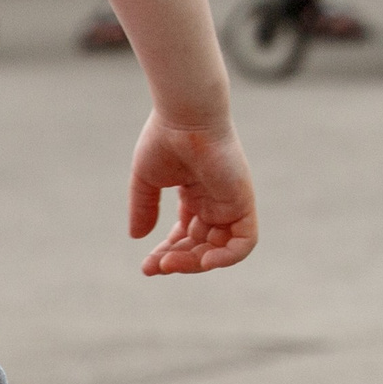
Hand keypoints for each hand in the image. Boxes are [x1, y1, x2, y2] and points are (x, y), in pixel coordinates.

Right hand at [127, 116, 258, 275]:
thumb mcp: (146, 180)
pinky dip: (227, 257)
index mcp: (195, 194)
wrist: (184, 116)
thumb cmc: (165, 138)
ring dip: (195, 262)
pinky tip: (203, 261)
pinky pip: (245, 241)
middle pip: (201, 245)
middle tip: (155, 267)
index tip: (147, 265)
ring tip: (170, 263)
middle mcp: (215, 200)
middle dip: (178, 261)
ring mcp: (230, 202)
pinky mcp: (243, 201)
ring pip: (219, 249)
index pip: (185, 235)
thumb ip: (143, 208)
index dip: (167, 253)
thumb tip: (137, 238)